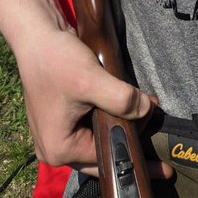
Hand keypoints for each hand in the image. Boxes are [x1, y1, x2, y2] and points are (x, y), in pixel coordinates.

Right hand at [14, 22, 155, 174]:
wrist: (37, 35)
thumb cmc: (57, 60)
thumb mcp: (92, 80)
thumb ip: (122, 99)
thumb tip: (148, 110)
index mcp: (59, 150)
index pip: (104, 161)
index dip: (132, 152)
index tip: (160, 162)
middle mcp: (55, 148)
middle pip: (101, 155)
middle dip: (129, 145)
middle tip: (158, 149)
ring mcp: (57, 133)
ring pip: (97, 139)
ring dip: (120, 128)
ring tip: (147, 120)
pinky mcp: (63, 118)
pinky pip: (91, 126)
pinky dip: (109, 118)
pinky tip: (128, 109)